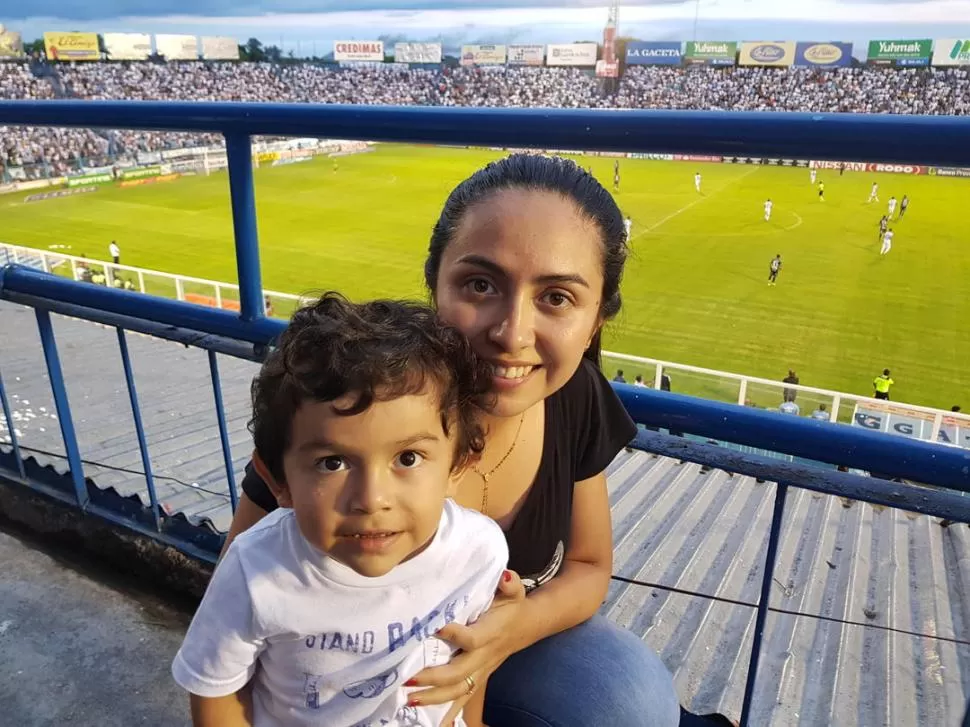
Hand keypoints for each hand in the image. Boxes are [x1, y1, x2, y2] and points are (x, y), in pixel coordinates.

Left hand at [409, 570, 526, 725]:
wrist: (525, 626)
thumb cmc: (512, 605)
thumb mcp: (513, 590)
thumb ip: (510, 583)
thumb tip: (504, 577)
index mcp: (490, 633)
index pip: (471, 639)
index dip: (454, 635)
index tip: (433, 628)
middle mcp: (484, 656)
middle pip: (459, 673)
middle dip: (433, 678)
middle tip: (408, 678)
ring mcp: (480, 670)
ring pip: (458, 691)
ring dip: (433, 698)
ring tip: (409, 698)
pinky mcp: (477, 678)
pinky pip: (461, 698)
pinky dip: (445, 710)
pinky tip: (426, 715)